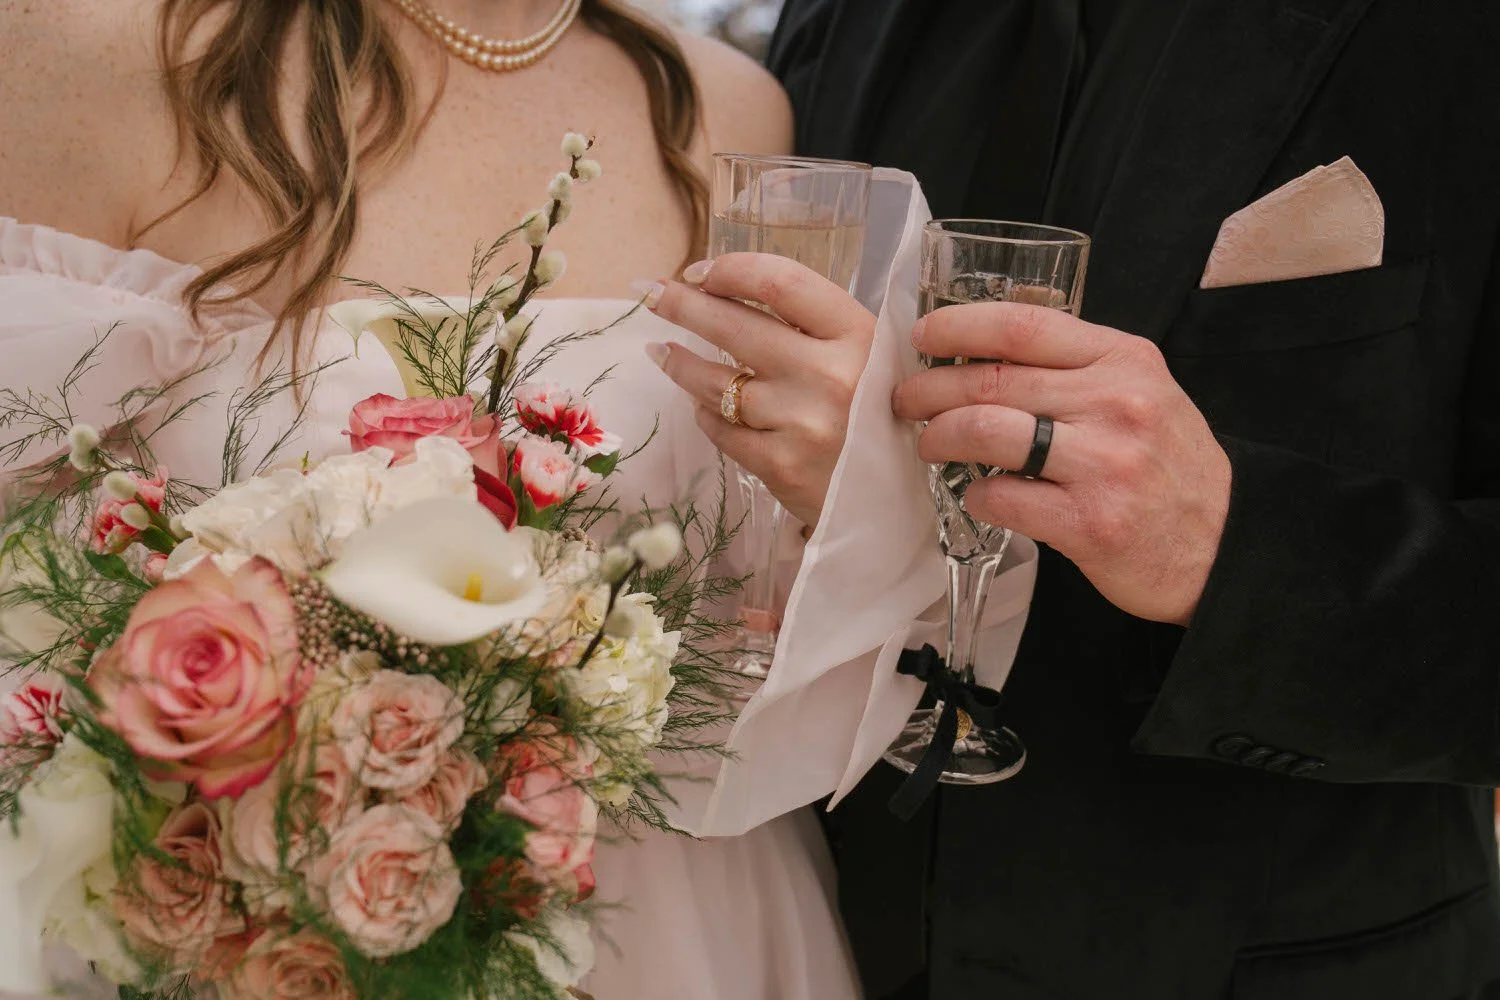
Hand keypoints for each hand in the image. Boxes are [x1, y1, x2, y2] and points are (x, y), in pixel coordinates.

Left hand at [639, 253, 874, 527]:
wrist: (893, 502)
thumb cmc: (877, 416)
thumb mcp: (870, 356)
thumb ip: (815, 325)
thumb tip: (727, 292)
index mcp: (858, 336)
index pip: (780, 281)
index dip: (730, 269)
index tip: (698, 271)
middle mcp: (829, 375)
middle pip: (735, 325)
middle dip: (680, 304)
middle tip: (648, 292)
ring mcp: (801, 424)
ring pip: (715, 381)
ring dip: (679, 362)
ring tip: (662, 351)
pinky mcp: (779, 466)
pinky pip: (720, 429)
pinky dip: (704, 413)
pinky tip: (699, 404)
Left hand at [893, 302, 1231, 625]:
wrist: (1225, 544)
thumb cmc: (1170, 466)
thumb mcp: (1142, 392)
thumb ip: (1077, 368)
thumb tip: (987, 354)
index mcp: (1123, 361)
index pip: (1022, 326)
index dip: (960, 325)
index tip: (925, 336)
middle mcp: (1114, 403)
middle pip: (992, 380)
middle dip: (931, 388)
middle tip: (908, 400)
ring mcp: (1102, 463)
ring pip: (986, 432)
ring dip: (941, 437)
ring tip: (931, 443)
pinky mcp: (1088, 521)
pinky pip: (1002, 497)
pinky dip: (976, 495)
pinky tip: (977, 495)